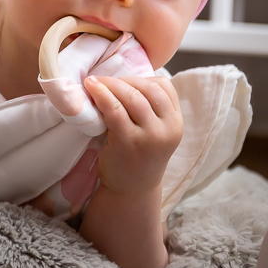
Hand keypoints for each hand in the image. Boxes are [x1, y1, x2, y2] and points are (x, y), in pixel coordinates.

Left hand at [82, 74, 182, 196]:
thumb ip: (151, 108)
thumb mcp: (155, 131)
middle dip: (124, 79)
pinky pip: (115, 109)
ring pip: (132, 96)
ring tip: (95, 82)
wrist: (131, 190)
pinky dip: (102, 95)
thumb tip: (124, 77)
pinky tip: (91, 88)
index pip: (164, 87)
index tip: (124, 82)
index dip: (142, 78)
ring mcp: (149, 136)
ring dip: (111, 84)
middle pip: (148, 88)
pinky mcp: (128, 142)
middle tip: (105, 79)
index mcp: (176, 122)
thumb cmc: (139, 155)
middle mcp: (167, 128)